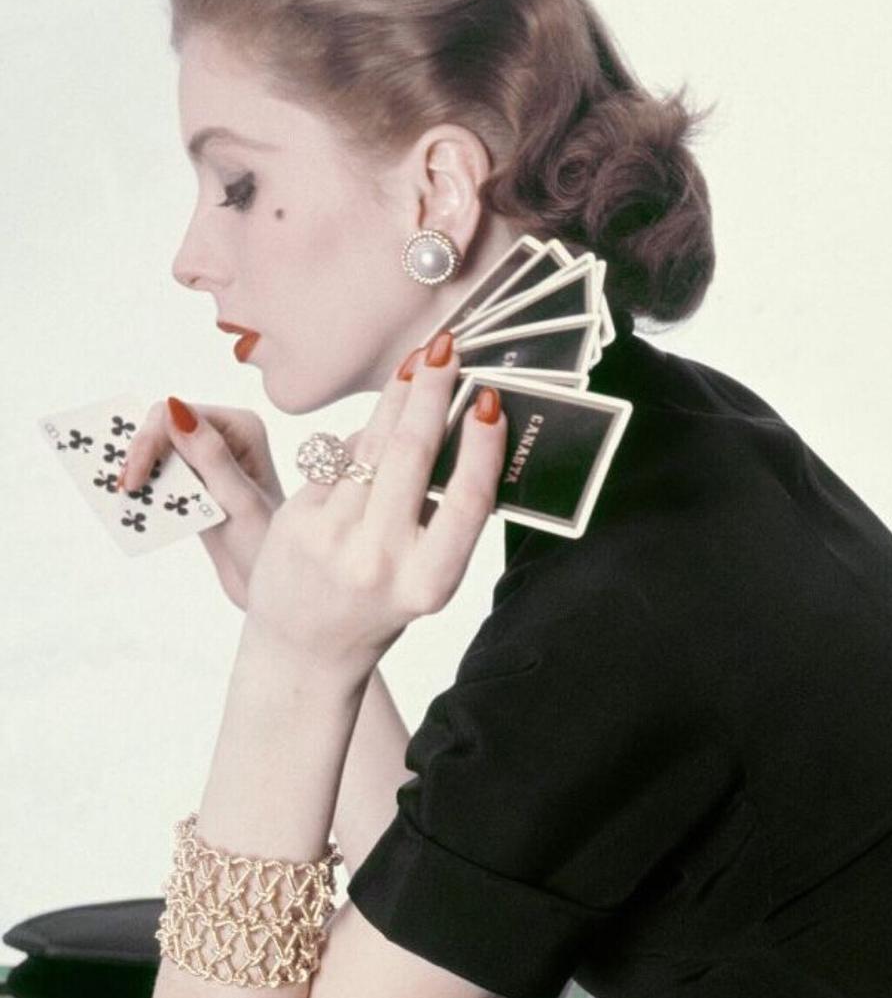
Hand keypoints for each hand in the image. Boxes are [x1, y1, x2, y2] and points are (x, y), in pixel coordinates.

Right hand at [122, 400, 285, 610]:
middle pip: (163, 427)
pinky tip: (136, 500)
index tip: (133, 479)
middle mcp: (226, 435)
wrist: (270, 583)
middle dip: (140, 455)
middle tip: (123, 489)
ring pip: (159, 450)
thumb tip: (175, 411)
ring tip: (125, 495)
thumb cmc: (265, 544)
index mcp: (242, 428)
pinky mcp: (197, 481)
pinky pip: (163, 473)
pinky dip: (148, 485)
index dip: (148, 440)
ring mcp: (209, 457)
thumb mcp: (239, 500)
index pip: (178, 414)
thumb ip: (211, 456)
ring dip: (140, 469)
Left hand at [243, 338, 506, 683]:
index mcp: (428, 581)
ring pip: (370, 446)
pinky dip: (361, 439)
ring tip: (416, 364)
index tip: (488, 402)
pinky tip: (377, 426)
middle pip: (411, 456)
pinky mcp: (296, 522)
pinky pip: (337, 460)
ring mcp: (332, 540)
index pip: (465, 503)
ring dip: (396, 398)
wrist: (307, 647)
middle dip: (430, 392)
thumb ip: (441, 515)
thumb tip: (457, 423)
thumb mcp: (426, 574)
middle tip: (445, 350)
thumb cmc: (382, 600)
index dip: (481, 449)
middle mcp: (380, 561)